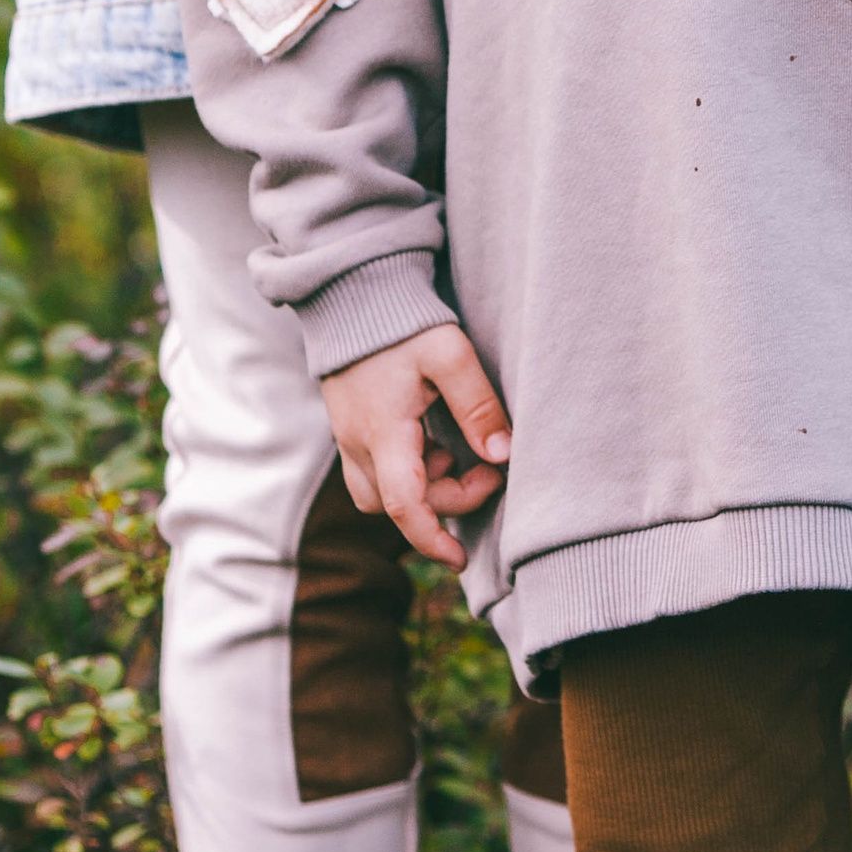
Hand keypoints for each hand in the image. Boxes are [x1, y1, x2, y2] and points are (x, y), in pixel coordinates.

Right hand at [321, 324, 511, 568]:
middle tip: (488, 470)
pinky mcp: (349, 426)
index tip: (460, 560)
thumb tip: (502, 455)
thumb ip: (478, 405)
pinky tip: (433, 441)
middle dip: (444, 502)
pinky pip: (373, 472)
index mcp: (383, 432)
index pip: (404, 507)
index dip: (432, 541)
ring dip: (421, 490)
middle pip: (394, 506)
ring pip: (379, 494)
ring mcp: (349, 436)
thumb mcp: (450, 354)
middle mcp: (358, 443)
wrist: (351, 291)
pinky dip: (407, 472)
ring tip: (455, 454)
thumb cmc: (402, 321)